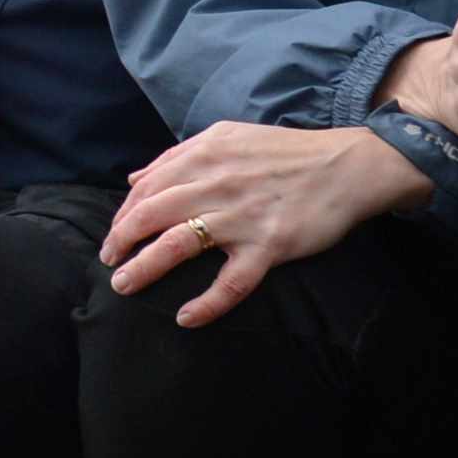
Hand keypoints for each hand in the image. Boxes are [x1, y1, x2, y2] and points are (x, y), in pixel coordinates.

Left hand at [99, 122, 427, 325]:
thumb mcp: (229, 139)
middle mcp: (217, 182)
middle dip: (121, 241)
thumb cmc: (286, 154)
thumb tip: (136, 179)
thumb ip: (180, 156)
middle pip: (150, 214)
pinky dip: (206, 303)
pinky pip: (232, 282)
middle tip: (109, 263)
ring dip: (143, 268)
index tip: (115, 236)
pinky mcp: (271, 244)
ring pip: (177, 244)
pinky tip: (186, 318)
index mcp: (205, 153)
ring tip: (125, 285)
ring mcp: (242, 215)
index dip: (123, 214)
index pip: (146, 186)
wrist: (348, 166)